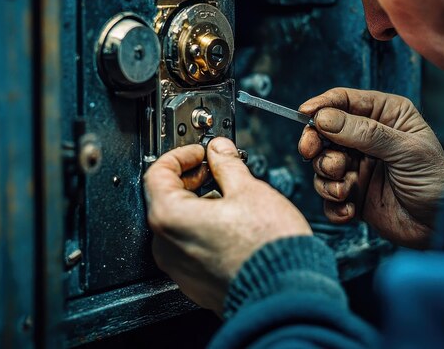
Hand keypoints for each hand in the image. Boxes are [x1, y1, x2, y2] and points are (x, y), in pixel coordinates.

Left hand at [144, 138, 311, 315]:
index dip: (180, 155)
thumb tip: (219, 150)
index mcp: (170, 218)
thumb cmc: (268, 247)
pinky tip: (232, 222)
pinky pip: (191, 247)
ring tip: (230, 195)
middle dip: (191, 178)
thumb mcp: (248, 190)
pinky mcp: (195, 282)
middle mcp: (167, 246)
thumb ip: (227, 164)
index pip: (158, 173)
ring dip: (199, 203)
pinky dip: (204, 228)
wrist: (286, 293)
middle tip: (215, 168)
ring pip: (179, 224)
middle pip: (166, 199)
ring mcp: (179, 268)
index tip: (200, 152)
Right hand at [298, 88, 443, 248]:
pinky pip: (328, 195)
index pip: (345, 101)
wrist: (441, 228)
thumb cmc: (436, 182)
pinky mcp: (352, 194)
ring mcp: (358, 166)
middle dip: (317, 144)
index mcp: (385, 115)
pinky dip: (333, 204)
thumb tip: (324, 118)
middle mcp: (367, 138)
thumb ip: (365, 133)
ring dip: (327, 177)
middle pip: (324, 132)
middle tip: (312, 153)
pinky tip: (351, 210)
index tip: (304, 115)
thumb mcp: (405, 151)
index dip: (322, 106)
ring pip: (322, 163)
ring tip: (345, 188)